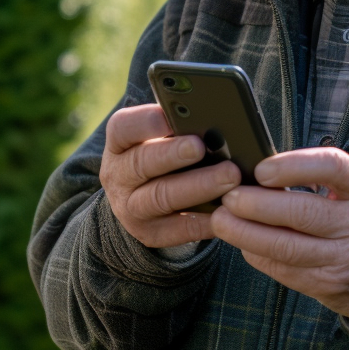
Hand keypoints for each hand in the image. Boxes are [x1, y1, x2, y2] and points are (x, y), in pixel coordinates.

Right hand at [100, 104, 241, 247]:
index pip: (124, 127)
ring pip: (161, 197)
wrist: (144, 194)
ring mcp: (131, 207)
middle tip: (200, 146)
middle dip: (173, 154)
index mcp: (120, 141)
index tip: (170, 117)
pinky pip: (178, 229)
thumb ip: (180, 123)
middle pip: (142, 163)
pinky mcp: (150, 233)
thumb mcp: (163, 133)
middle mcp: (118, 174)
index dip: (146, 122)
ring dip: (197, 186)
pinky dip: (203, 220)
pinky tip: (227, 210)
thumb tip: (216, 116)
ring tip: (230, 176)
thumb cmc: (166, 149)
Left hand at [211, 147, 348, 330]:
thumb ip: (318, 175)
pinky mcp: (326, 284)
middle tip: (229, 196)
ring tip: (221, 219)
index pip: (332, 167)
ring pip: (287, 247)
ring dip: (246, 233)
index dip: (294, 166)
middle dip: (258, 204)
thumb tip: (259, 170)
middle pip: (303, 212)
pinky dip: (256, 254)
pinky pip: (283, 269)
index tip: (261, 169)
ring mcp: (344, 258)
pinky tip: (241, 241)